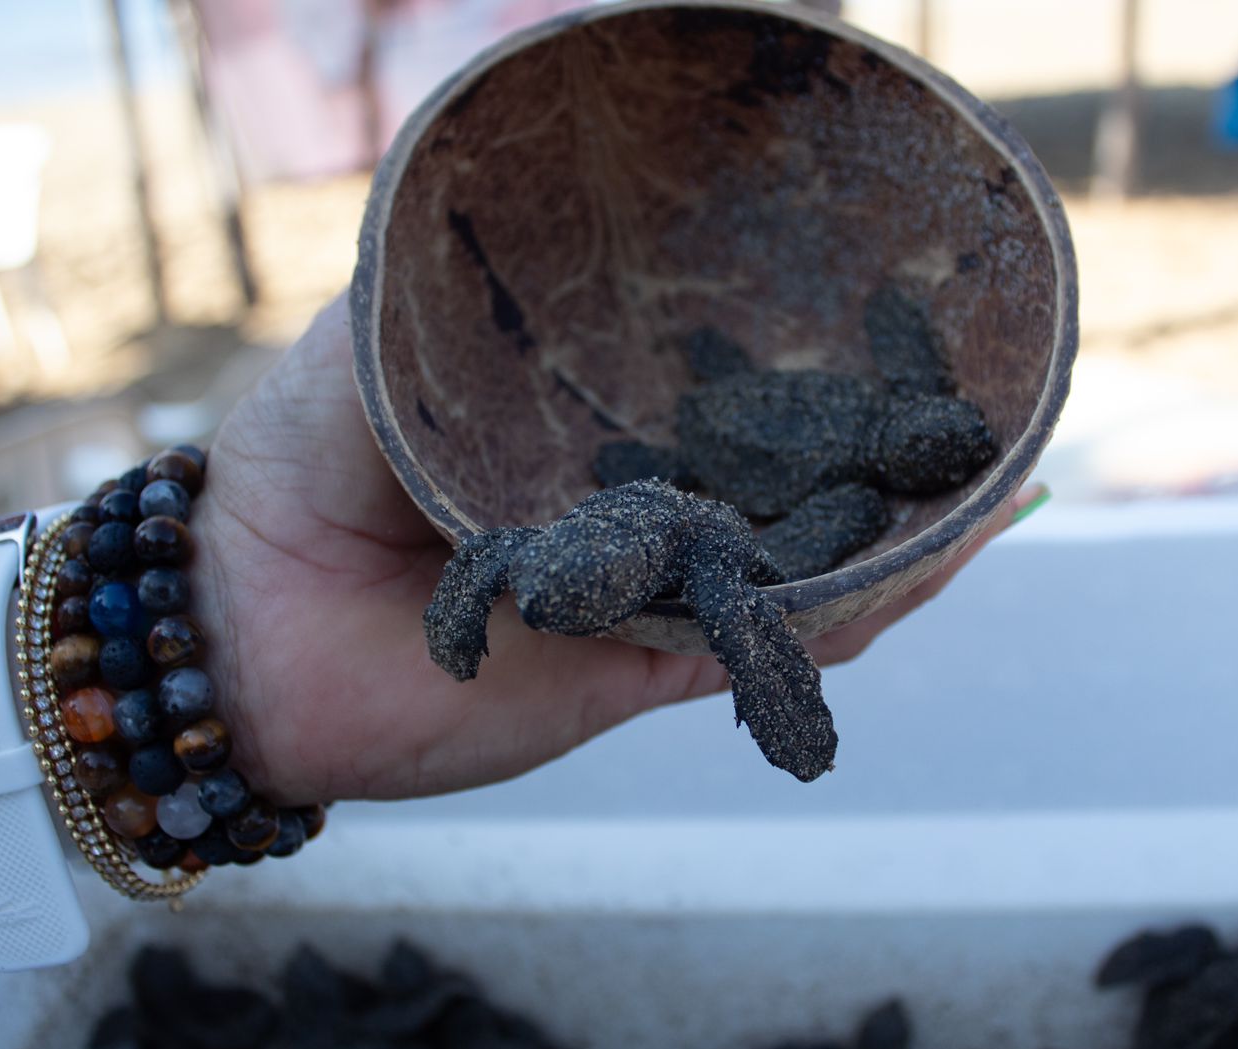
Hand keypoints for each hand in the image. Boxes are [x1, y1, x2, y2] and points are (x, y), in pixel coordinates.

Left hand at [192, 295, 1034, 804]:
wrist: (247, 632)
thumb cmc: (298, 464)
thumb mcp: (374, 335)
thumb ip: (456, 281)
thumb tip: (546, 188)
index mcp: (583, 427)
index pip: (717, 384)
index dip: (802, 350)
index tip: (884, 299)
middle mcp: (634, 506)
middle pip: (780, 474)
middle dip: (877, 439)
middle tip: (968, 385)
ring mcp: (648, 592)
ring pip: (805, 564)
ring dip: (900, 523)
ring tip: (990, 465)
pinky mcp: (644, 671)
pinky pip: (770, 643)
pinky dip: (859, 609)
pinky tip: (933, 551)